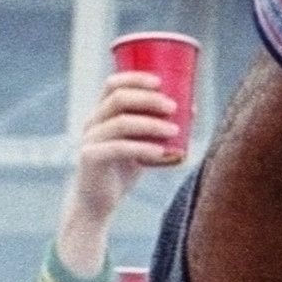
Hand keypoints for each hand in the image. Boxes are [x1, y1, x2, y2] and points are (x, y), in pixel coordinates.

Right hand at [59, 70, 187, 275]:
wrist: (97, 202)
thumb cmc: (121, 170)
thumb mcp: (141, 145)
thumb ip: (158, 129)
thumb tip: (191, 110)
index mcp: (102, 113)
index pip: (113, 84)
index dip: (136, 78)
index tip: (160, 81)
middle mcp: (93, 122)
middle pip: (119, 99)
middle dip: (149, 99)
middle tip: (173, 107)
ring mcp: (90, 139)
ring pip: (121, 123)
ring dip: (151, 124)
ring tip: (174, 130)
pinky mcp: (91, 158)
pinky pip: (119, 148)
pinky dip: (143, 148)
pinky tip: (161, 151)